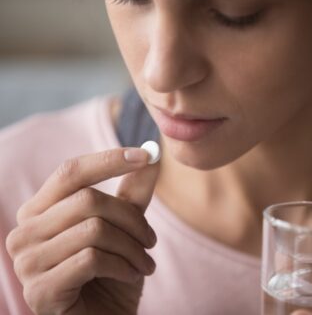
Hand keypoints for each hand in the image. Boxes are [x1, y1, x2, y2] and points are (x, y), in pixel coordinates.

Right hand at [6, 148, 158, 314]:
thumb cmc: (110, 274)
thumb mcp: (124, 229)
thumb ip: (132, 194)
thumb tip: (152, 154)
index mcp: (40, 211)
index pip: (71, 172)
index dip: (109, 160)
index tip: (147, 155)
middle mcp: (25, 232)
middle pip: (88, 200)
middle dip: (132, 220)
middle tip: (151, 241)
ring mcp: (27, 262)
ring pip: (94, 230)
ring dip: (132, 247)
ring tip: (145, 263)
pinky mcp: (39, 290)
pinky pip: (92, 259)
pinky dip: (124, 266)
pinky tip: (133, 277)